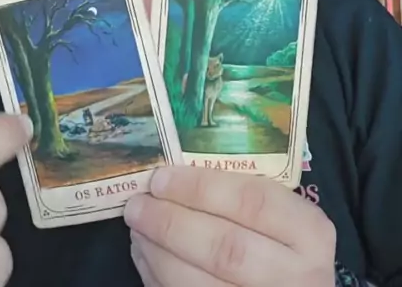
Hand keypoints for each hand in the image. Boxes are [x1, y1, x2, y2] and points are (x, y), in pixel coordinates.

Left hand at [124, 166, 335, 286]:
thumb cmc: (283, 244)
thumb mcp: (284, 217)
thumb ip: (247, 195)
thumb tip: (176, 171)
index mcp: (310, 234)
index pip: (253, 202)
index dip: (201, 188)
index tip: (162, 177)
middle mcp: (296, 277)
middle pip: (225, 248)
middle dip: (171, 223)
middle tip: (138, 204)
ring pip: (200, 284)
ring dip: (158, 253)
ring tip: (137, 227)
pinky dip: (158, 277)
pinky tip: (146, 254)